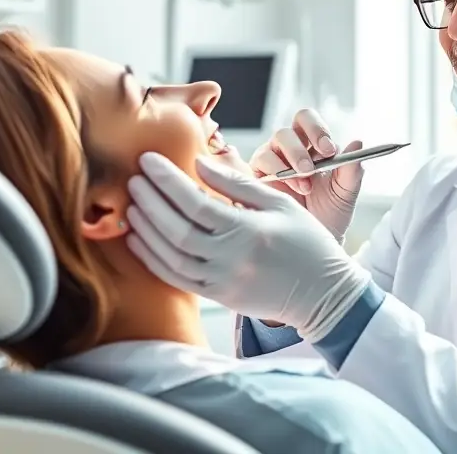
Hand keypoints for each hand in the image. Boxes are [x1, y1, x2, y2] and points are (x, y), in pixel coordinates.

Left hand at [126, 153, 370, 342]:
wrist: (323, 294)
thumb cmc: (306, 242)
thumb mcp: (279, 203)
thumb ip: (236, 183)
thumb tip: (198, 162)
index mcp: (247, 230)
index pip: (195, 202)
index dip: (167, 180)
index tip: (148, 160)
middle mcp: (230, 258)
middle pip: (177, 228)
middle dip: (151, 201)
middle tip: (133, 178)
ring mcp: (221, 281)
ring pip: (171, 255)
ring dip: (147, 229)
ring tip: (133, 205)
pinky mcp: (217, 297)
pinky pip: (176, 278)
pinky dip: (153, 259)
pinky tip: (139, 240)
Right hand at [250, 108, 363, 241]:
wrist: (314, 239)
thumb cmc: (330, 213)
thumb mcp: (345, 192)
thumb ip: (352, 168)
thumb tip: (358, 142)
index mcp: (312, 145)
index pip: (308, 120)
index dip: (316, 129)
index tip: (329, 150)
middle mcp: (289, 148)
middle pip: (288, 129)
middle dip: (301, 146)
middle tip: (312, 168)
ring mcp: (272, 159)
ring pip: (275, 142)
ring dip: (292, 160)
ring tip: (305, 185)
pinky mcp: (258, 174)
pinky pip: (262, 160)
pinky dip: (278, 171)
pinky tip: (293, 189)